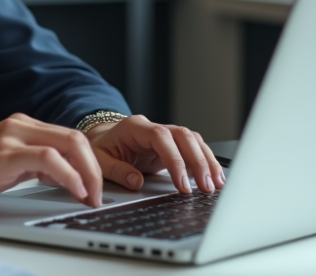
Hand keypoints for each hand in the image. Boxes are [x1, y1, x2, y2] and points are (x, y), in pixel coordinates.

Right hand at [0, 113, 103, 214]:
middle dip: (98, 168)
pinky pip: (50, 159)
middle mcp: (18, 125)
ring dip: (90, 173)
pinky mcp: (3, 154)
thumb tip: (61, 179)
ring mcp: (10, 137)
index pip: (69, 137)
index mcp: (19, 126)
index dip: (91, 162)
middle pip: (77, 137)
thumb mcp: (0, 167)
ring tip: (92, 198)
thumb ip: (28, 165)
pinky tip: (76, 192)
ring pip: (70, 143)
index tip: (99, 187)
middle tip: (102, 196)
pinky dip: (70, 175)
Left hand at [84, 115, 224, 194]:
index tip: (182, 184)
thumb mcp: (100, 160)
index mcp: (134, 127)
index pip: (161, 137)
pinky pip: (193, 148)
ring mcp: (164, 134)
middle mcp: (152, 127)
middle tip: (206, 187)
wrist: (102, 139)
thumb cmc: (100, 148)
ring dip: (206, 161)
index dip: (175, 159)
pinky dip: (204, 160)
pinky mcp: (171, 144)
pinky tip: (213, 176)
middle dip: (198, 161)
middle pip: (183, 136)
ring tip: (216, 184)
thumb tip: (136, 182)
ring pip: (192, 140)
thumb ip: (117, 171)